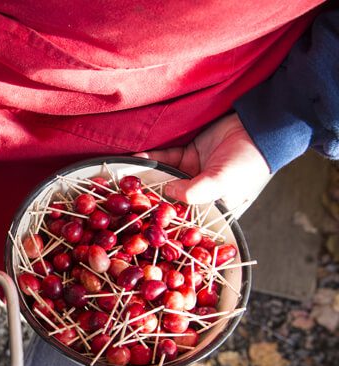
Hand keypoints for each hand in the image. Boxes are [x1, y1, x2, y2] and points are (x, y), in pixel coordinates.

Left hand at [135, 113, 271, 213]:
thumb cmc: (249, 160)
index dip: (164, 223)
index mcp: (212, 210)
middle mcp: (199, 195)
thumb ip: (196, 191)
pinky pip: (164, 160)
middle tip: (125, 202)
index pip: (184, 221)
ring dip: (146, 178)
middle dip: (148, 201)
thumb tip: (168, 192)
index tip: (142, 223)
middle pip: (168, 200)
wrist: (258, 125)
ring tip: (125, 179)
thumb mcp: (223, 181)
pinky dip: (150, 159)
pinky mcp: (186, 156)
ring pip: (162, 179)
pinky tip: (135, 160)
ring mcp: (190, 175)